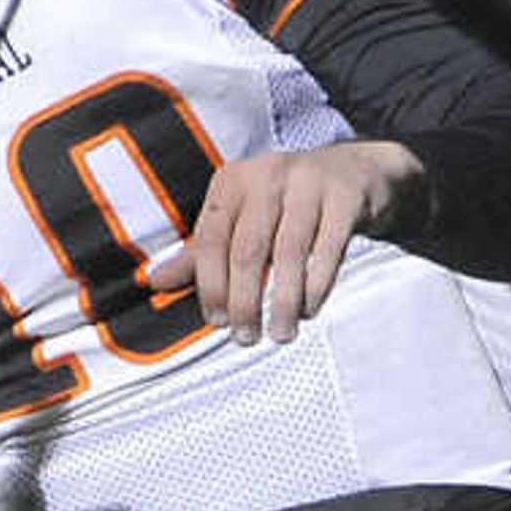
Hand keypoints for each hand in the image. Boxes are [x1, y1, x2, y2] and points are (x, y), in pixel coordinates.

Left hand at [167, 140, 425, 344]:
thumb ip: (202, 252)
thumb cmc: (289, 204)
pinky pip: (328, 249)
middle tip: (247, 337)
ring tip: (281, 333)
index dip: (210, 286)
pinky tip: (310, 309)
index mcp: (233, 181)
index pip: (211, 239)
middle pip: (248, 249)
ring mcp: (308, 182)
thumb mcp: (243, 218)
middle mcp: (267, 174)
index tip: (217, 322)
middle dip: (245, 301)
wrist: (356, 173)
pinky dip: (317, 285)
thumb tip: (154, 281)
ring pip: (289, 252)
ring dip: (283, 301)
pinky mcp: (344, 196)